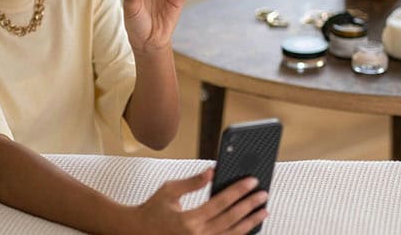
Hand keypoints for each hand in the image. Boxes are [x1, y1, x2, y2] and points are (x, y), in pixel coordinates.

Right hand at [127, 168, 268, 234]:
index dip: (238, 191)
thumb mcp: (169, 191)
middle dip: (250, 206)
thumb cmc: (151, 210)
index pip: (221, 202)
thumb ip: (192, 182)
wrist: (137, 232)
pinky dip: (238, 234)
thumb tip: (212, 171)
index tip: (252, 181)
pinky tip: (249, 226)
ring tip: (263, 211)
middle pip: (231, 219)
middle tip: (263, 195)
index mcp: (188, 220)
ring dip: (250, 223)